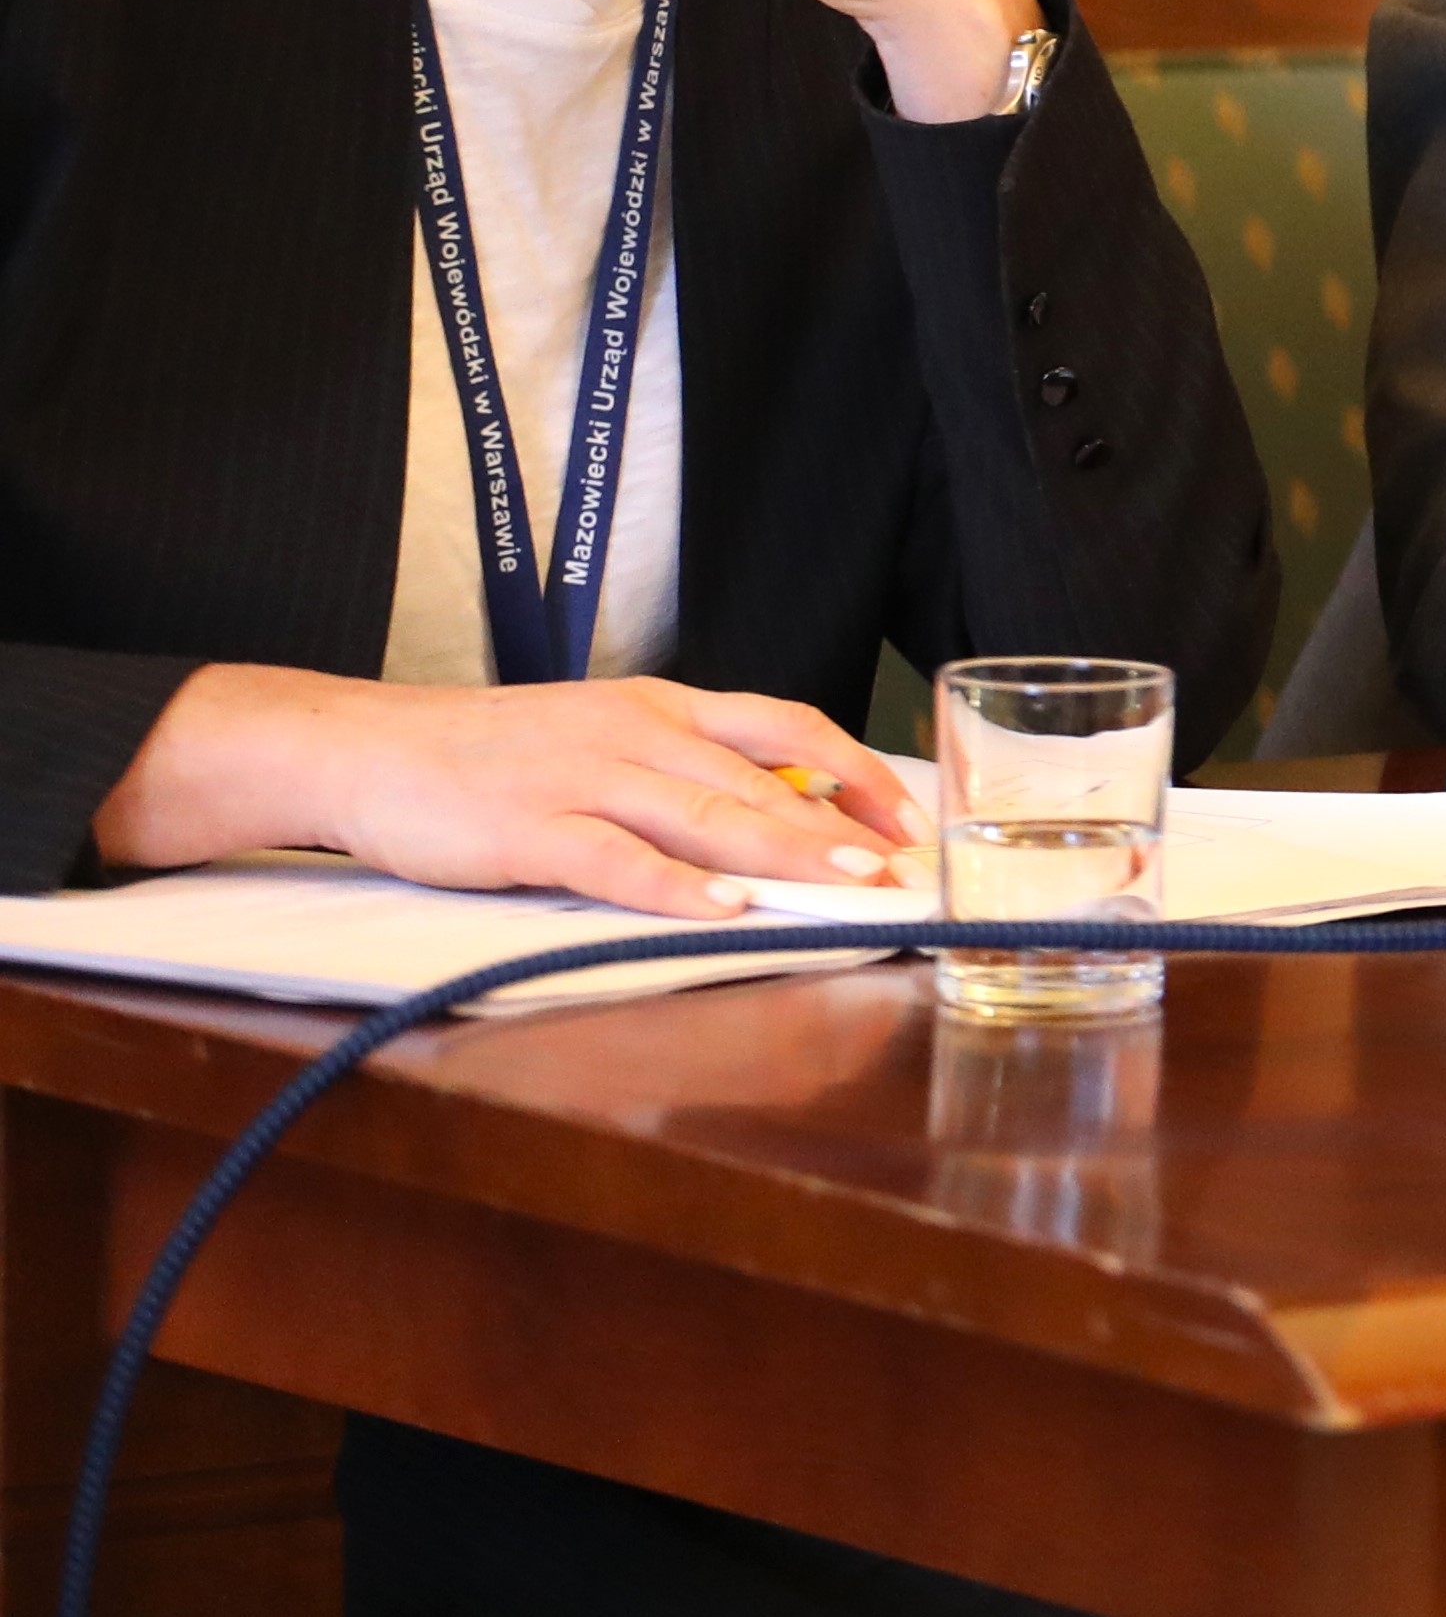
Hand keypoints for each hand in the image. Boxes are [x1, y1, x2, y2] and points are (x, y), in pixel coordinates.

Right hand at [87, 666, 918, 917]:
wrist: (364, 748)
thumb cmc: (488, 752)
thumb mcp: (599, 735)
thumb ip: (679, 767)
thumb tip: (774, 809)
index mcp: (659, 708)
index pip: (784, 726)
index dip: (855, 768)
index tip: (909, 813)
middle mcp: (634, 734)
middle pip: (758, 778)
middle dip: (840, 824)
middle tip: (901, 866)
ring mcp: (581, 779)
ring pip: (704, 815)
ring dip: (783, 851)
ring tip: (846, 883)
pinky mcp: (528, 830)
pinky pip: (615, 860)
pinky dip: (674, 886)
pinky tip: (721, 908)